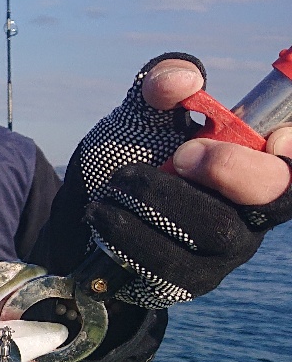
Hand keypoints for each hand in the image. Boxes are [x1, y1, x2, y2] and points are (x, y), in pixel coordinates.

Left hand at [33, 53, 291, 309]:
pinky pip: (171, 263)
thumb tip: (180, 79)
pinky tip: (102, 213)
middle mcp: (254, 211)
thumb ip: (162, 84)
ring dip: (162, 200)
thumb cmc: (132, 155)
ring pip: (216, 230)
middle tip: (181, 154)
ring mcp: (225, 251)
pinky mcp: (189, 281)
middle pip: (273, 198)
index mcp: (260, 163)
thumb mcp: (142, 112)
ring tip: (118, 183)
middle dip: (229, 170)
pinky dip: (131, 233)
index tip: (277, 139)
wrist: (88, 210)